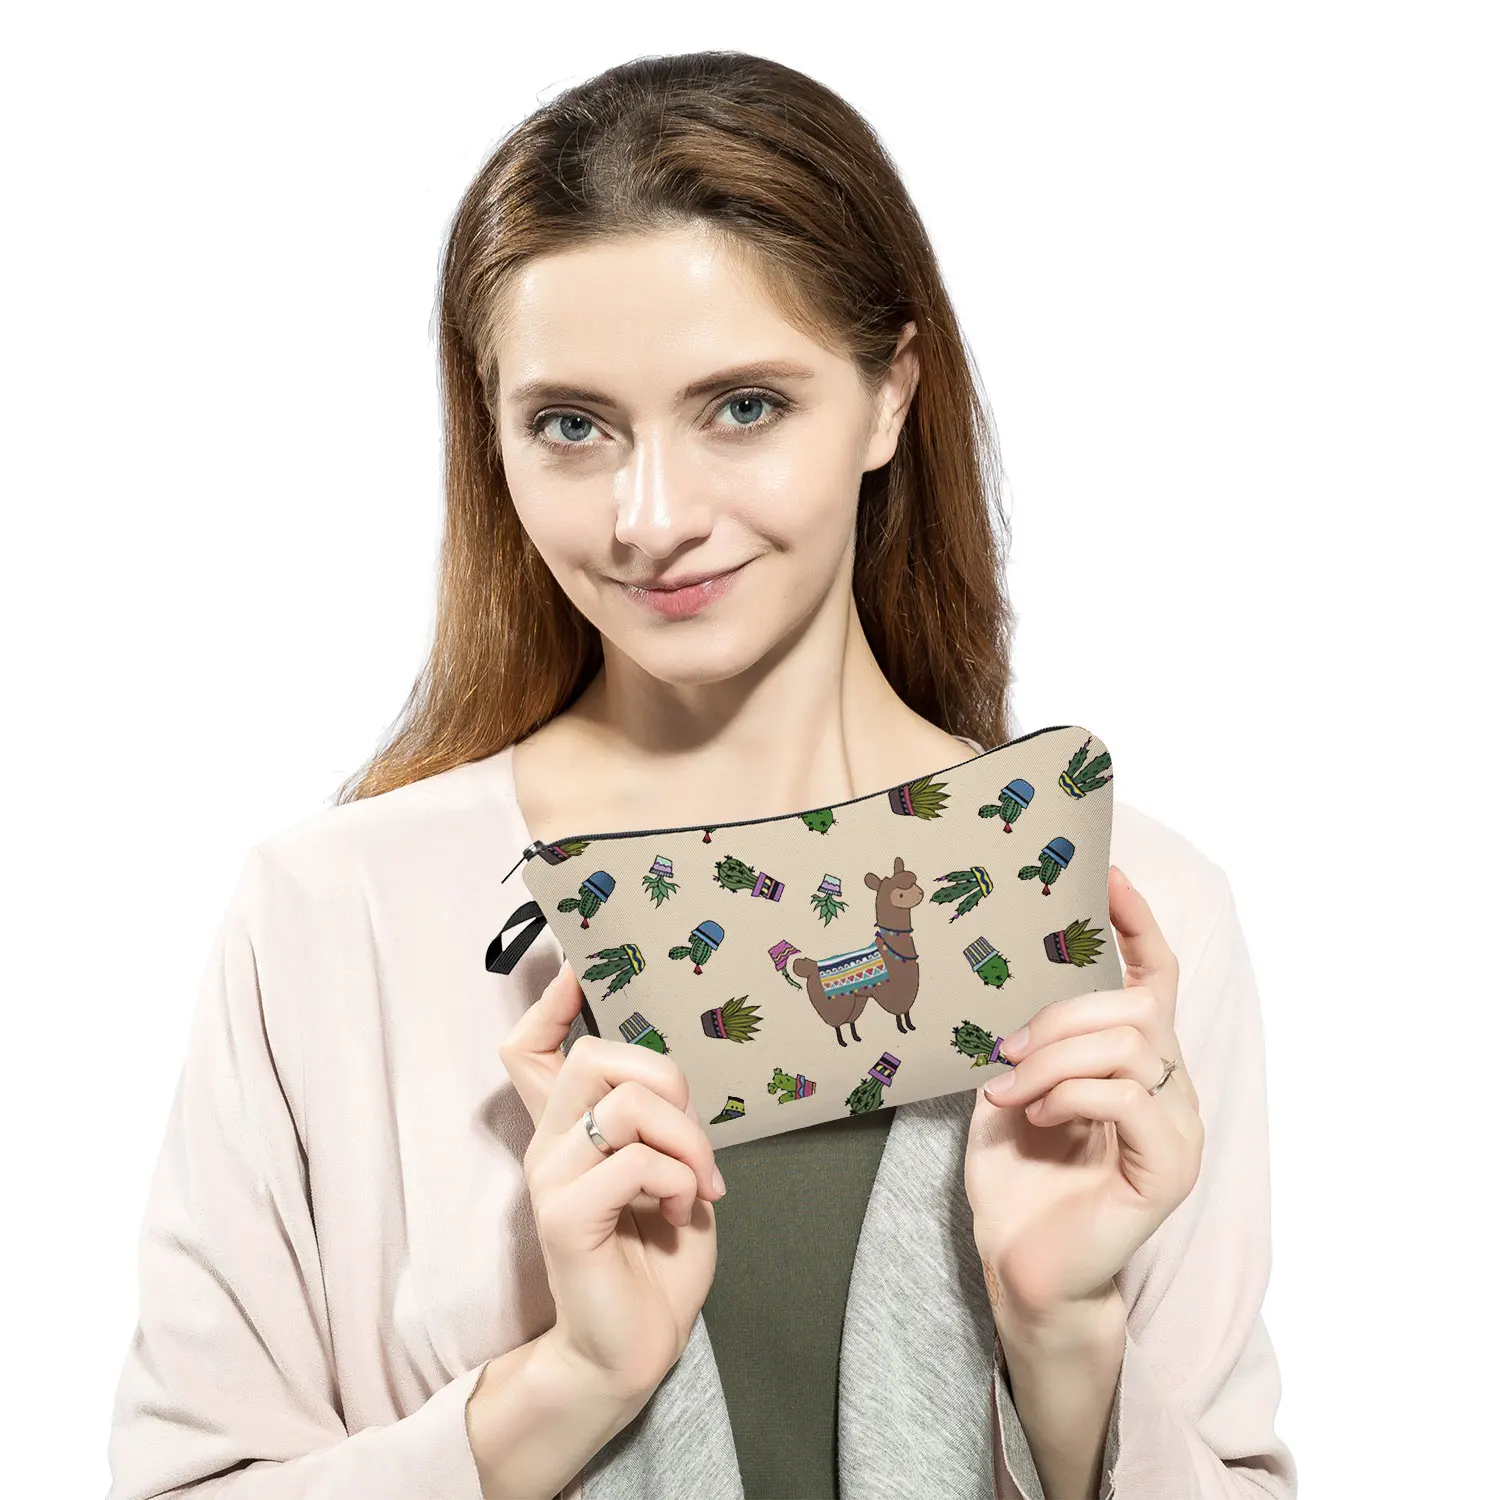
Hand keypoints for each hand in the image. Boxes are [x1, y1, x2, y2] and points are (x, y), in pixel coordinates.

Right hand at [500, 961, 725, 1398]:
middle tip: (694, 1140)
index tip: (575, 968)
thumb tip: (664, 1080)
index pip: (528, 1049)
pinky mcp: (565, 1217)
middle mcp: (549, 1146)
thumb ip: (658, 1121)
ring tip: (697, 1184)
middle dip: (667, 1080)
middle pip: (595, 1055)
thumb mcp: (669, 1168)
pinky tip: (678, 1212)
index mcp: (569, 1131)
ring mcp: (551, 1179)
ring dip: (687, 1140)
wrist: (635, 1348)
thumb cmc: (656, 1259)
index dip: (549, 1004)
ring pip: (628, 1104)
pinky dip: (678, 1181)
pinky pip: (635, 1163)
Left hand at [964, 866, 1203, 1327]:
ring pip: (1131, 1045)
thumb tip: (1014, 986)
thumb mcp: (1014, 1085)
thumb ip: (1033, 1038)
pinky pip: (1129, 1096)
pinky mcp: (1169, 1168)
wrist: (1021, 1264)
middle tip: (1005, 1054)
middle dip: (1061, 1018)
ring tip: (1013, 1092)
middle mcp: (1169, 1087)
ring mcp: (1176, 1128)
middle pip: (1136, 1006)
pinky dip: (1072, 1097)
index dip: (1138, 923)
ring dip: (1055, 1060)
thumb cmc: (1017, 1178)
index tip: (1108, 876)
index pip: (1158, 977)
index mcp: (1135, 1061)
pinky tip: (1038, 1118)